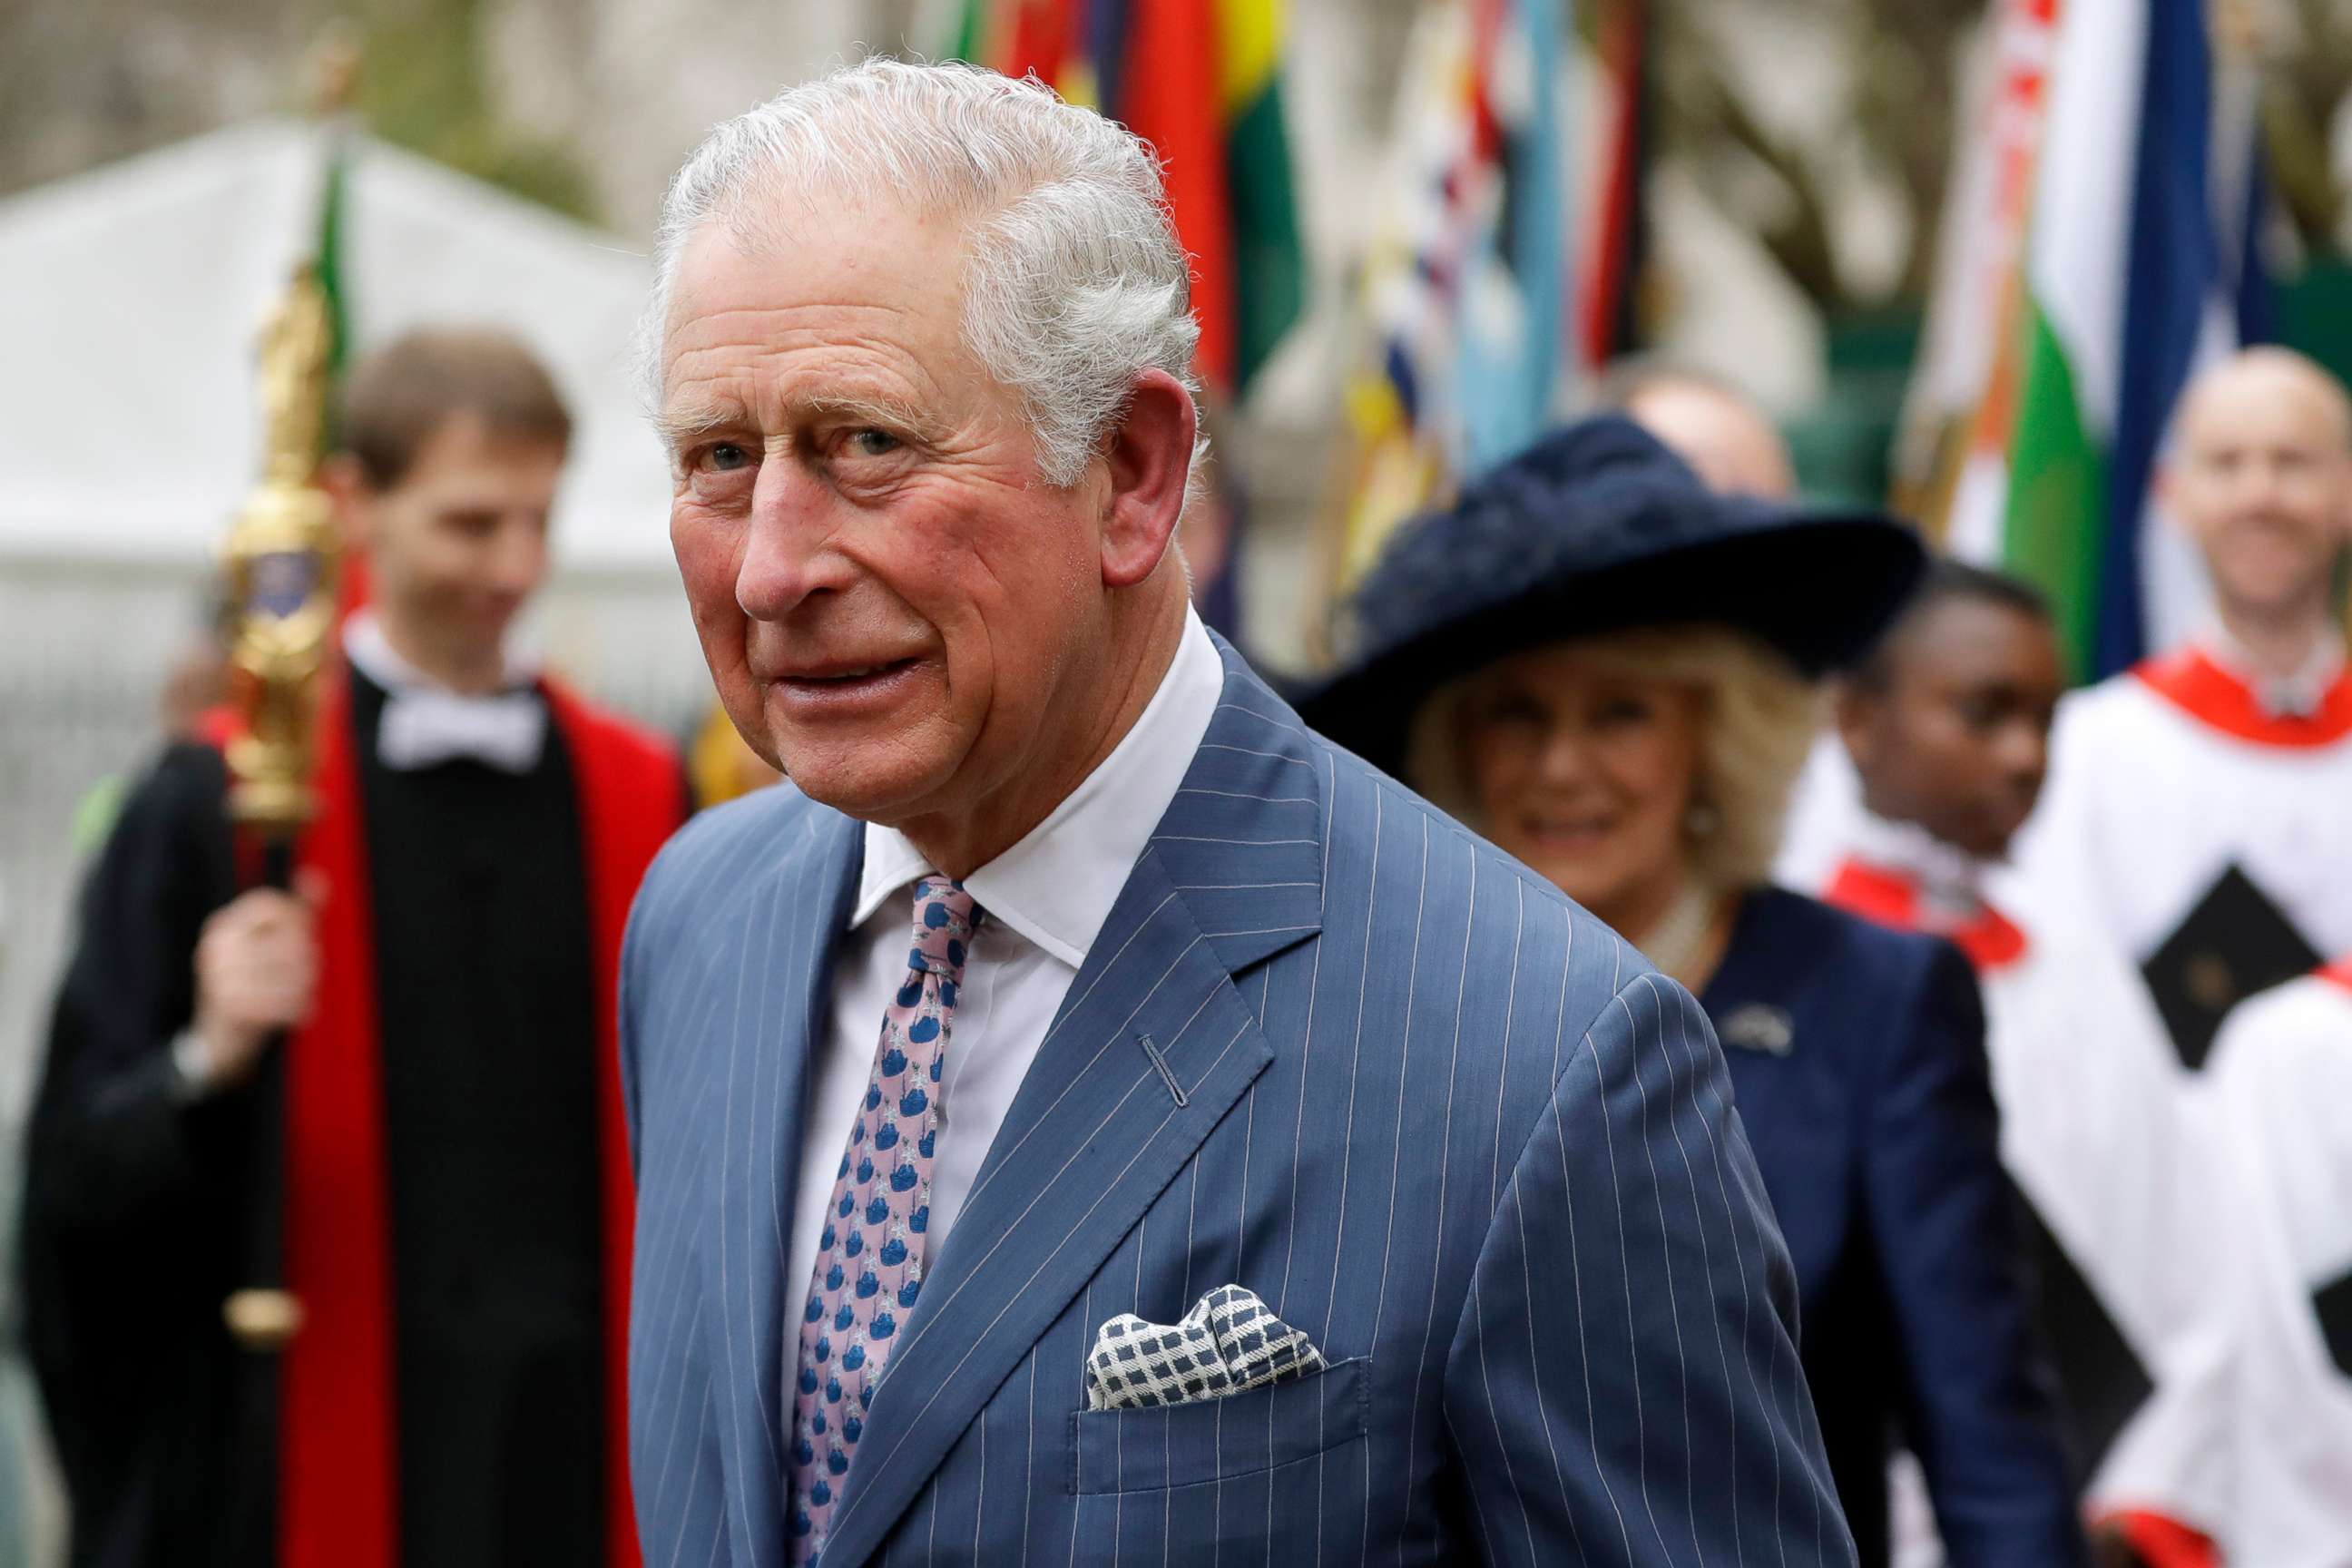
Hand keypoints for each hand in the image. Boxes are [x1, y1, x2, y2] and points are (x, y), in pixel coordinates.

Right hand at [189, 871, 324, 1085]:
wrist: (219, 1038)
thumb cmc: (254, 984)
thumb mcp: (271, 946)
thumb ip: (297, 913)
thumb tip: (316, 876)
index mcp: (224, 925)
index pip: (269, 904)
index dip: (298, 919)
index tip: (307, 939)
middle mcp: (216, 945)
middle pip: (287, 940)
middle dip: (309, 960)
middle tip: (313, 975)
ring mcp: (218, 976)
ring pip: (288, 973)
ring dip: (305, 987)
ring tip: (306, 994)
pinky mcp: (228, 1006)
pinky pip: (280, 1002)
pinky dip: (297, 1009)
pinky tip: (303, 1014)